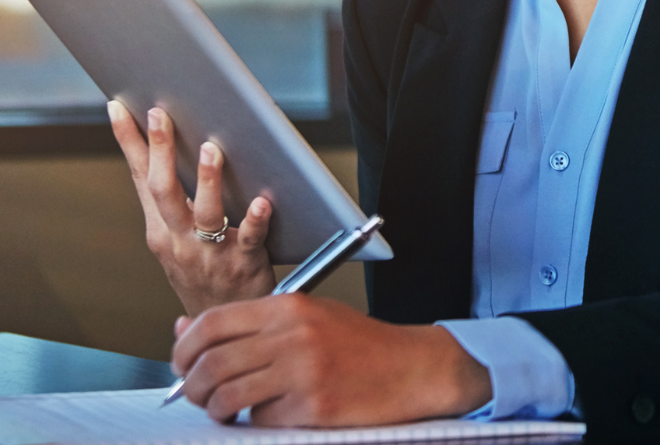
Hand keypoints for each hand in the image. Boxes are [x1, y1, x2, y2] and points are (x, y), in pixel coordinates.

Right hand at [108, 100, 275, 314]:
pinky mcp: (243, 262)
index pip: (140, 177)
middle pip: (163, 190)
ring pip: (206, 213)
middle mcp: (179, 240)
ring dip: (207, 180)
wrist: (219, 329)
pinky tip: (263, 201)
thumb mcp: (175, 238)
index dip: (128, 141)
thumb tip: (175, 142)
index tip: (118, 107)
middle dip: (160, 150)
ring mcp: (210, 252)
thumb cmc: (202, 272)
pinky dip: (256, 219)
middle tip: (161, 114)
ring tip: (210, 150)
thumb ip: (174, 199)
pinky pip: (250, 238)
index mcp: (160, 228)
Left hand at [172, 296, 492, 425]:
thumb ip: (250, 323)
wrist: (408, 368)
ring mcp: (302, 372)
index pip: (214, 322)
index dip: (184, 346)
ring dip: (215, 409)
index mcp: (289, 306)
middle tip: (194, 393)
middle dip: (190, 385)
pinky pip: (259, 420)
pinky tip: (267, 415)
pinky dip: (253, 423)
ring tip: (224, 409)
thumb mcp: (307, 316)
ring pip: (227, 395)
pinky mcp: (312, 407)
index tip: (180, 362)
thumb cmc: (357, 344)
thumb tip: (186, 328)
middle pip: (212, 361)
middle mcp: (293, 334)